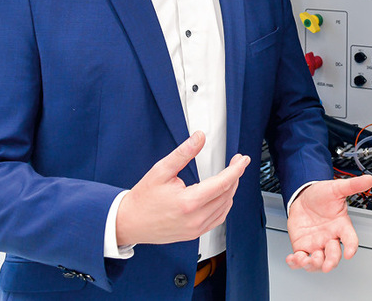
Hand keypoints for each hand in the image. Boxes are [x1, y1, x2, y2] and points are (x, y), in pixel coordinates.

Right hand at [115, 131, 249, 245]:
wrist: (128, 223)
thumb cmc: (142, 198)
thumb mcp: (161, 170)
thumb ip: (183, 153)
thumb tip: (199, 137)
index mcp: (188, 202)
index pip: (222, 183)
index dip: (236, 169)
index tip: (243, 159)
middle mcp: (195, 218)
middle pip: (227, 194)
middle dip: (235, 176)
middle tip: (236, 162)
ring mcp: (195, 229)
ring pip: (225, 207)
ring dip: (231, 190)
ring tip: (230, 175)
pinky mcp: (194, 234)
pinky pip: (218, 219)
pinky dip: (225, 205)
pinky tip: (223, 195)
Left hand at [286, 174, 371, 272]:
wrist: (303, 196)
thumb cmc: (322, 195)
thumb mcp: (337, 188)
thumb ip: (352, 185)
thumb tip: (368, 179)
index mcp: (341, 226)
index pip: (351, 239)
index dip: (352, 247)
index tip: (350, 252)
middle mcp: (330, 238)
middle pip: (334, 256)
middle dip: (331, 261)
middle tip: (327, 263)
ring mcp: (316, 244)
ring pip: (318, 262)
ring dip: (313, 265)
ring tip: (308, 259)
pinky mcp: (302, 246)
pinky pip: (300, 259)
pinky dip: (296, 263)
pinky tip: (293, 259)